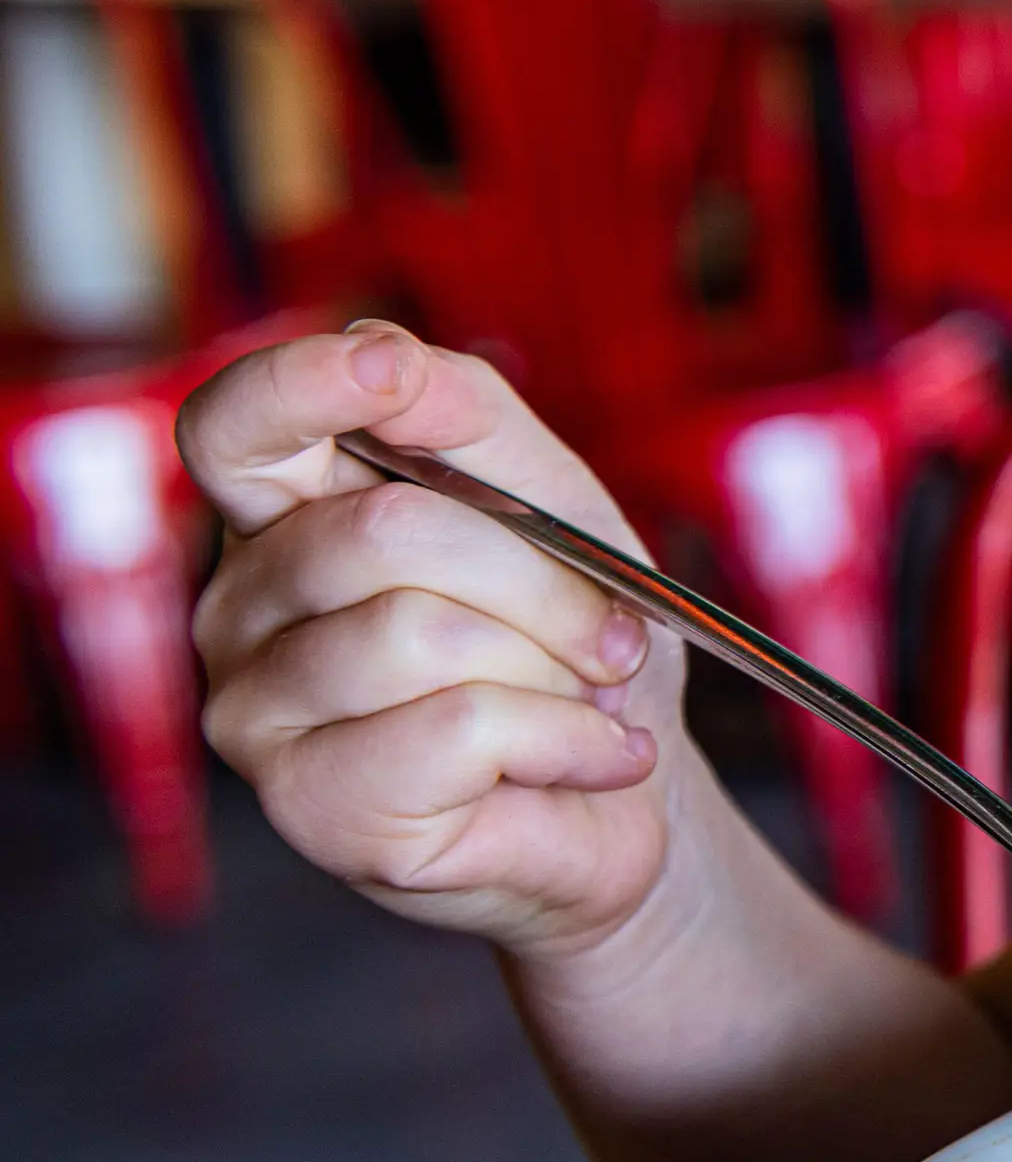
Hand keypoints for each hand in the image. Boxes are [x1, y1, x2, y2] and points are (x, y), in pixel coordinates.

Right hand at [181, 322, 681, 955]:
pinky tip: (592, 759)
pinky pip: (459, 728)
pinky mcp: (313, 806)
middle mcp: (242, 611)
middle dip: (543, 583)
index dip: (299, 384)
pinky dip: (567, 739)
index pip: (233, 426)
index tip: (388, 371)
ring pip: (422, 633)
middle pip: (382, 535)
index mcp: (287, 520)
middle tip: (611, 639)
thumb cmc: (577, 648)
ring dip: (558, 668)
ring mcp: (257, 715)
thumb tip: (382, 355)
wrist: (629, 797)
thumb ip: (466, 419)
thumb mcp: (552, 510)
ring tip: (587, 703)